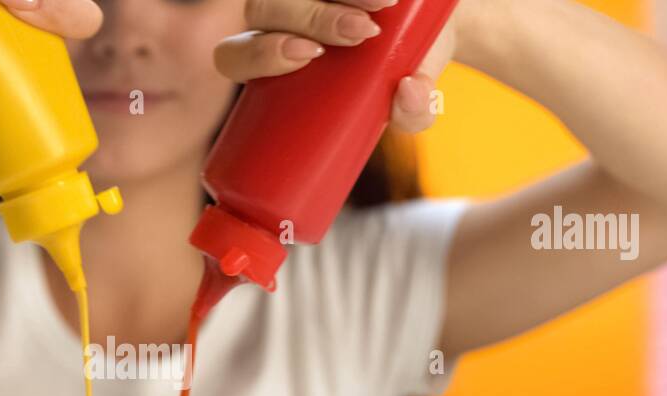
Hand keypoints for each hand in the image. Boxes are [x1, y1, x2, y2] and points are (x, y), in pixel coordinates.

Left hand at [214, 0, 464, 133]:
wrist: (431, 30)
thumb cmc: (397, 72)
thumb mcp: (408, 101)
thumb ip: (412, 114)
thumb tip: (408, 95)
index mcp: (269, 60)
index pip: (234, 57)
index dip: (258, 53)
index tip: (309, 54)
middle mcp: (272, 19)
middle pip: (261, 12)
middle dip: (310, 18)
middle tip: (360, 32)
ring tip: (383, 5)